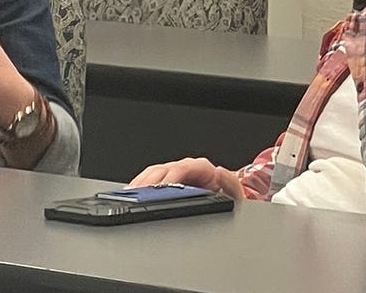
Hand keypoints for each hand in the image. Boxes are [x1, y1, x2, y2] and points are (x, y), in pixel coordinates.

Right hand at [127, 157, 244, 199]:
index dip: (169, 178)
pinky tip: (132, 194)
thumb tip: (220, 172)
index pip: (181, 169)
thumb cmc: (226, 196)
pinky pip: (150, 179)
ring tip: (131, 195)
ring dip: (141, 183)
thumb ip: (230, 182)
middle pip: (162, 170)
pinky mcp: (167, 180)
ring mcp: (174, 173)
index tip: (160, 189)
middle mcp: (185, 167)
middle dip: (149, 181)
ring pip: (153, 173)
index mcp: (200, 167)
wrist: (224, 198)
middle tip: (139, 194)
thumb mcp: (234, 192)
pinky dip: (140, 186)